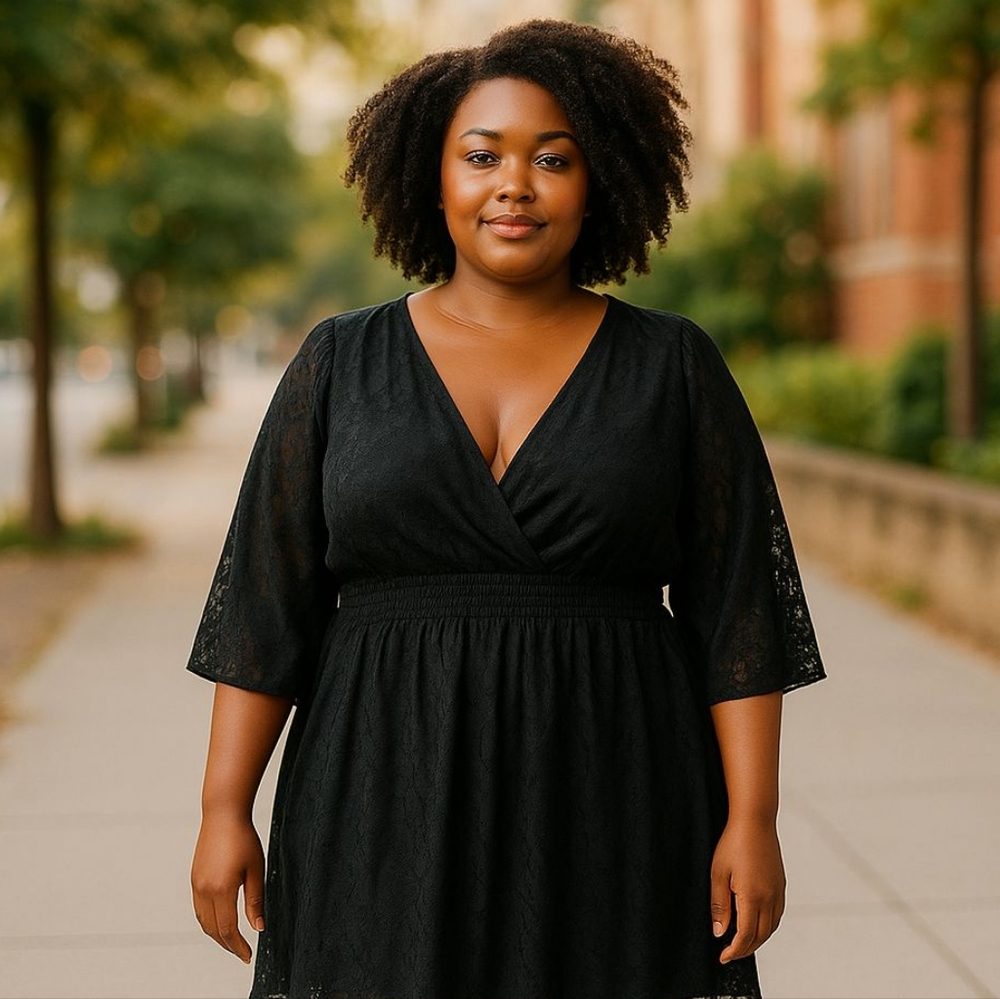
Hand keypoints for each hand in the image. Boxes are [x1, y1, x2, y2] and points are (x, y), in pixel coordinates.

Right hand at [191, 812, 265, 963]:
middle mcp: (204, 890)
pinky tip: (219, 921)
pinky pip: (198, 909)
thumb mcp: (255, 869)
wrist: (223, 815)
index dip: (238, 946)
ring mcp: (196, 885)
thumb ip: (255, 900)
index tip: (248, 956)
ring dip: (216, 935)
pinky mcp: (194, 879)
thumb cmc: (243, 838)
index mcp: (221, 889)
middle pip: (213, 930)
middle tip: (242, 952)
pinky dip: (208, 921)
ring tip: (232, 941)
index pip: (227, 929)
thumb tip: (258, 927)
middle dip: (227, 945)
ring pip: (203, 921)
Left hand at [710, 816, 785, 963]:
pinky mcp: (781, 885)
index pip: (745, 936)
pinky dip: (767, 926)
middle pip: (760, 936)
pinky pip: (777, 915)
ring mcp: (778, 892)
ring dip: (757, 940)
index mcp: (752, 897)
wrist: (755, 820)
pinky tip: (757, 924)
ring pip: (771, 928)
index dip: (734, 950)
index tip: (723, 956)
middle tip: (730, 953)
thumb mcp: (718, 873)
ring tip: (741, 943)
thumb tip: (719, 932)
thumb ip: (720, 905)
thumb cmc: (734, 842)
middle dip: (745, 949)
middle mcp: (769, 898)